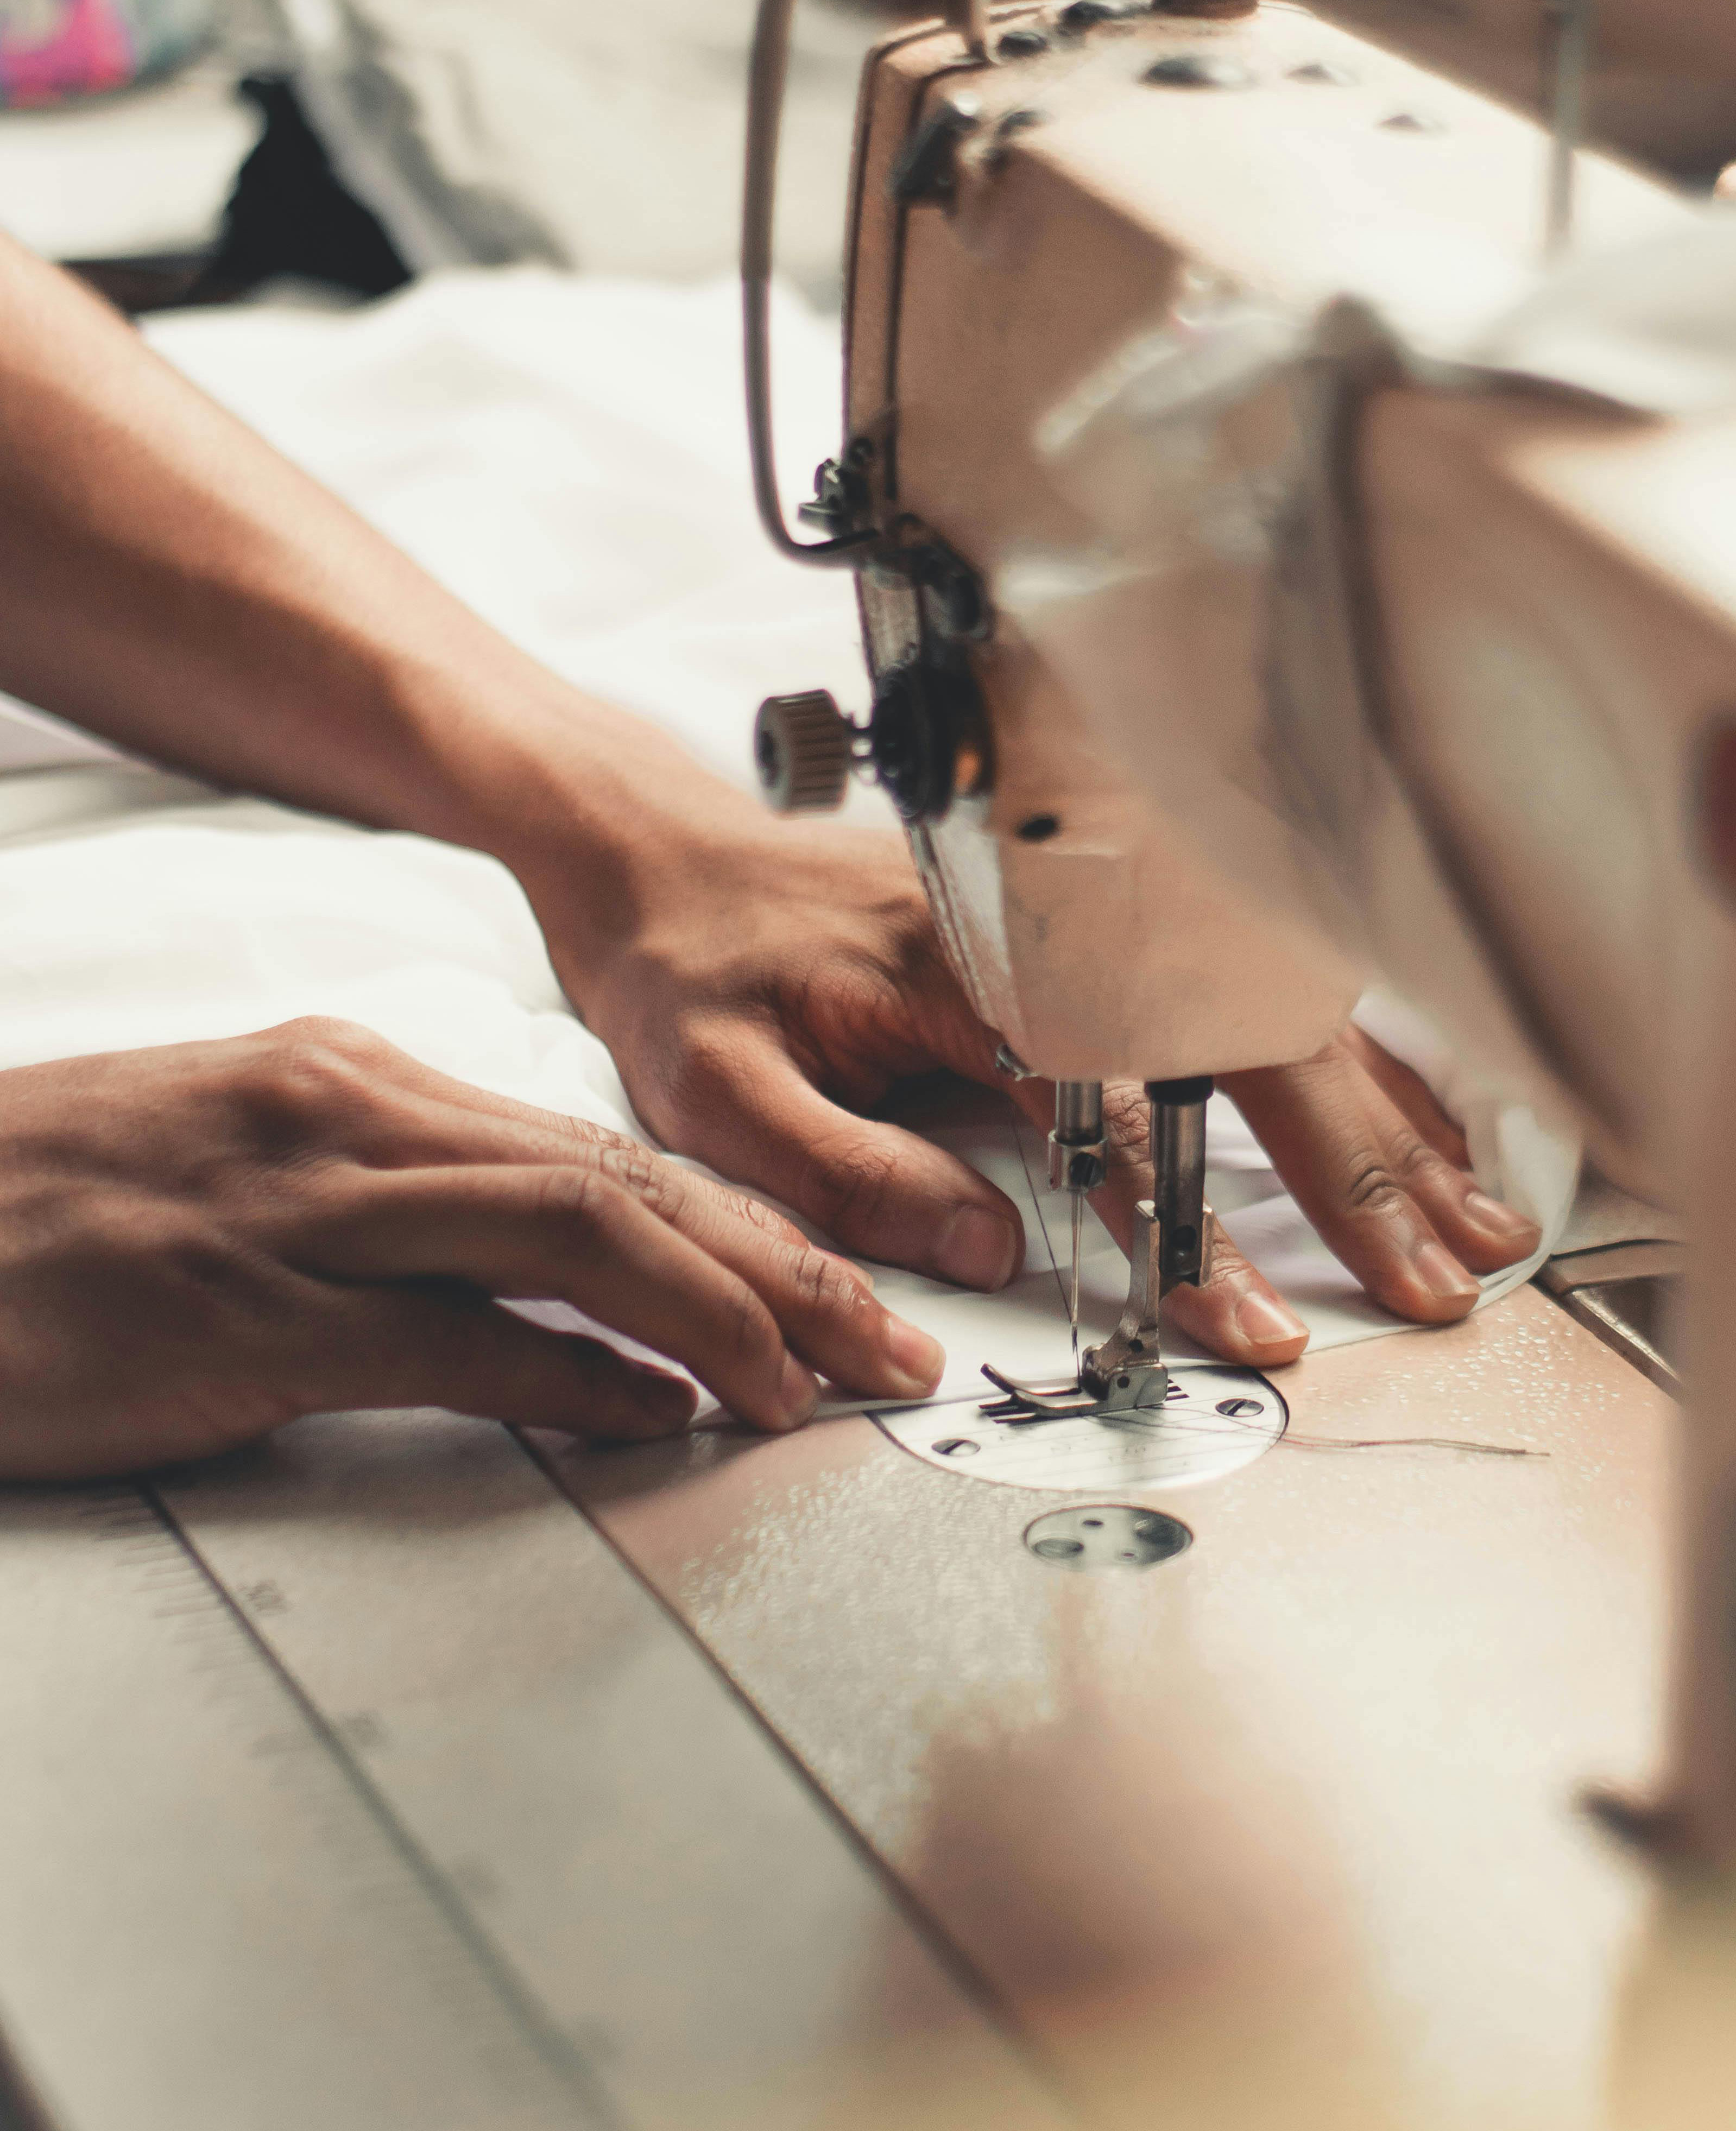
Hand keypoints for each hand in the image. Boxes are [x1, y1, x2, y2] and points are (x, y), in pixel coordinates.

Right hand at [0, 1020, 946, 1480]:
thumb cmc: (76, 1211)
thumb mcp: (266, 1165)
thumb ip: (415, 1208)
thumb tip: (567, 1293)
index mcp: (367, 1082)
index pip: (611, 1151)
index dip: (752, 1223)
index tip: (842, 1285)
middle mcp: (357, 1126)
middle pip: (626, 1183)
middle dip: (785, 1265)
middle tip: (887, 1343)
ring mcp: (304, 1216)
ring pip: (571, 1237)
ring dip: (718, 1315)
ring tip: (807, 1384)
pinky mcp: (247, 1320)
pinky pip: (452, 1341)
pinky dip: (570, 1380)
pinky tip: (651, 1420)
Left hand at [549, 807, 1541, 1368]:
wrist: (660, 847)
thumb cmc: (689, 963)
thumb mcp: (721, 1091)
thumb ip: (852, 1175)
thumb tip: (989, 1254)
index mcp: (971, 975)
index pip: (1126, 1117)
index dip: (1201, 1235)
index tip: (1259, 1320)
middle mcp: (1054, 930)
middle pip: (1250, 1046)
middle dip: (1361, 1165)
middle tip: (1439, 1273)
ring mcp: (1088, 913)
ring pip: (1274, 1008)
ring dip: (1384, 1107)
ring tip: (1471, 1202)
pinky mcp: (1096, 918)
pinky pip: (1248, 982)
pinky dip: (1341, 1049)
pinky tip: (1407, 1105)